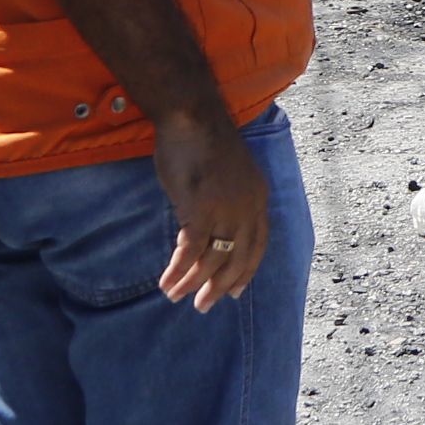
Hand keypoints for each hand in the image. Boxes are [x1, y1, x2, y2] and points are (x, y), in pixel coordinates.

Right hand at [151, 109, 272, 311]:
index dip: (246, 270)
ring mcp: (225, 210)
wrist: (193, 118)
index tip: (235, 291)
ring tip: (177, 297)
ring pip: (211, 260)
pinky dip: (177, 271)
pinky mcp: (199, 211)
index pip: (258, 244)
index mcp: (258, 197)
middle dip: (220, 286)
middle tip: (204, 306)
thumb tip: (215, 222)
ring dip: (193, 283)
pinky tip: (166, 282)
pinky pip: (189, 252)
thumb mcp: (230, 172)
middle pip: (238, 259)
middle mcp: (247, 207)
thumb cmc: (205, 141)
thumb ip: (229, 198)